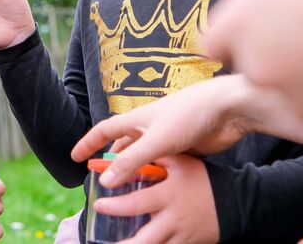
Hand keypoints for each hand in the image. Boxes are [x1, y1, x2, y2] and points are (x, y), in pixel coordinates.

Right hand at [71, 76, 253, 186]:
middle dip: (111, 163)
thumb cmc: (188, 115)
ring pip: (144, 159)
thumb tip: (105, 180)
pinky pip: (163, 166)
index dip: (88, 143)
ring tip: (126, 192)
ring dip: (135, 173)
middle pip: (123, 147)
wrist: (227, 110)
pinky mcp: (183, 149)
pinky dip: (156, 177)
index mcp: (136, 120)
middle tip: (101, 181)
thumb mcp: (155, 141)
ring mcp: (166, 139)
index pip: (103, 131)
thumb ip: (131, 162)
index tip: (75, 157)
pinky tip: (154, 191)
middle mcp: (148, 128)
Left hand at [93, 154, 218, 243]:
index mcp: (167, 196)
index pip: (137, 203)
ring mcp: (180, 235)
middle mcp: (172, 219)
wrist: (235, 201)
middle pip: (144, 238)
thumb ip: (154, 155)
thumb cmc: (202, 179)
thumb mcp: (180, 161)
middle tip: (101, 241)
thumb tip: (127, 150)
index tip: (98, 205)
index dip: (115, 206)